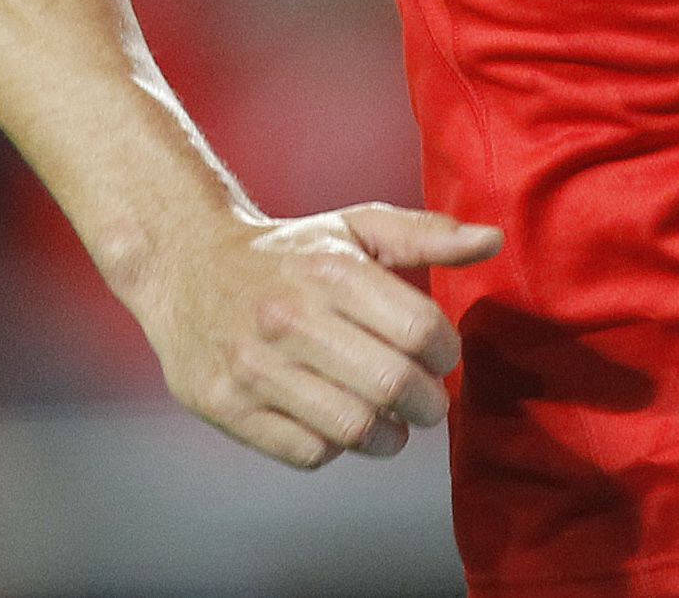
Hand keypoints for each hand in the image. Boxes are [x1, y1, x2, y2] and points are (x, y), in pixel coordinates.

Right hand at [135, 202, 503, 469]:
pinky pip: (307, 452)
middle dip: (428, 404)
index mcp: (329, 270)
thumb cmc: (288, 252)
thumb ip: (427, 234)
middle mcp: (288, 317)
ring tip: (393, 423)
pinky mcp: (226, 406)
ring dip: (389, 436)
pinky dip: (335, 447)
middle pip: (392, 386)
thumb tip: (493, 240)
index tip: (443, 356)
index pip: (419, 330)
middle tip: (429, 401)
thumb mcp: (355, 227)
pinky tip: (338, 423)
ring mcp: (253, 366)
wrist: (185, 264)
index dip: (447, 353)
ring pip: (353, 428)